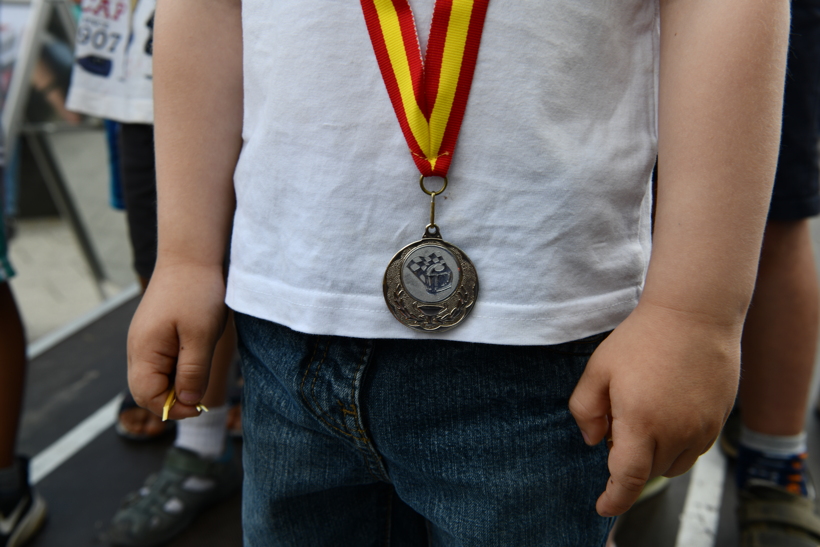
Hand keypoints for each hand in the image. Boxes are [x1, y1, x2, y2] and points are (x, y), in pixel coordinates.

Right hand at [127, 263, 227, 419]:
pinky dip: (177, 369)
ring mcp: (144, 341)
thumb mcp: (200, 336)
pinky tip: (195, 358)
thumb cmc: (197, 293)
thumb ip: (193, 372)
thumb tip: (188, 402)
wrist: (191, 257)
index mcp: (144, 351)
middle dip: (173, 400)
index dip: (174, 409)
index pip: (148, 396)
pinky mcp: (154, 334)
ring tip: (201, 373)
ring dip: (177, 384)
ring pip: (155, 378)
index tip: (200, 406)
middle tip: (202, 397)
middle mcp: (137, 349)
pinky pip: (161, 363)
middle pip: (147, 391)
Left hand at [569, 301, 739, 516]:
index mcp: (641, 422)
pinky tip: (665, 411)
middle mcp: (676, 432)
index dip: (614, 499)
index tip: (603, 507)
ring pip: (674, 464)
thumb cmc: (641, 338)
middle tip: (618, 425)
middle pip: (649, 471)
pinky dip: (676, 444)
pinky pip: (694, 449)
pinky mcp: (719, 420)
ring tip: (642, 415)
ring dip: (654, 456)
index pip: (628, 479)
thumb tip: (593, 441)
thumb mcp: (598, 369)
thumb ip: (585, 410)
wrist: (694, 313)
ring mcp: (702, 428)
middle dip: (630, 462)